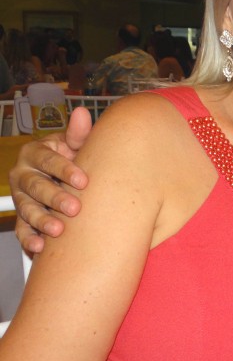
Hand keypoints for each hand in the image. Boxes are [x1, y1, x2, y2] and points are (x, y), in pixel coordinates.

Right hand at [11, 106, 92, 252]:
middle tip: (75, 208)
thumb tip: (82, 113)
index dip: (65, 170)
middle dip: (55, 198)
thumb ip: (78, 134)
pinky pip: (21, 229)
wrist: (66, 177)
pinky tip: (40, 247)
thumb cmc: (72, 158)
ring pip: (27, 209)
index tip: (84, 181)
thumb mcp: (75, 145)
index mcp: (35, 153)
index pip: (48, 161)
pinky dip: (29, 239)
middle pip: (36, 187)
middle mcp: (23, 174)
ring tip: (59, 229)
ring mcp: (21, 197)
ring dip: (42, 220)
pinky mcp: (22, 218)